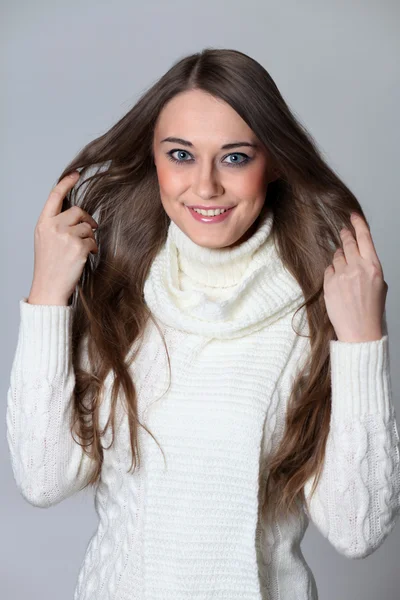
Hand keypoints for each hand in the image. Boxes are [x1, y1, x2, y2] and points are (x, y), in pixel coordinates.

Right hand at [28, 171, 98, 305]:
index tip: (75, 174)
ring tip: (82, 249)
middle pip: (78, 210)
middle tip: (91, 228)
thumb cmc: (49, 265)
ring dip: (90, 237)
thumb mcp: (45, 240)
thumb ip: (56, 224)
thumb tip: (75, 213)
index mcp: (43, 223)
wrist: (49, 287)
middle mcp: (53, 227)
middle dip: (87, 219)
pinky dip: (93, 247)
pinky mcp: (79, 247)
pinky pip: (93, 240)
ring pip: (88, 226)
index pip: (55, 196)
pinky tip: (85, 256)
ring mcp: (66, 236)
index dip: (66, 183)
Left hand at [323, 212, 387, 342]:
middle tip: (343, 231)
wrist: (359, 331)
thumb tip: (359, 257)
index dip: (358, 224)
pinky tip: (338, 282)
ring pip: (336, 256)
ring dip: (339, 258)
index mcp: (373, 266)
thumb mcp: (380, 285)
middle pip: (347, 243)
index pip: (365, 237)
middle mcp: (357, 267)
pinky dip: (332, 272)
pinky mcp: (328, 283)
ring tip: (345, 270)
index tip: (353, 216)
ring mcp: (341, 275)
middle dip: (345, 235)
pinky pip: (328, 270)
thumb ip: (370, 268)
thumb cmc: (372, 310)